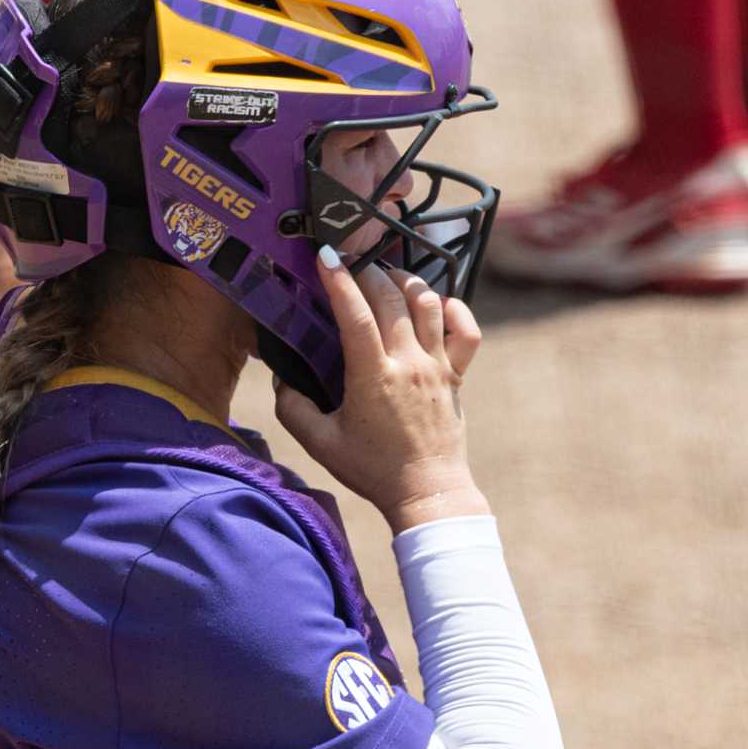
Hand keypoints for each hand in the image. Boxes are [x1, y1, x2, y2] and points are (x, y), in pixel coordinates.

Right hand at [273, 252, 491, 532]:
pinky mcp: (457, 375)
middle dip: (367, 270)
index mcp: (373, 377)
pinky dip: (453, 309)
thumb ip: (293, 409)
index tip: (324, 255)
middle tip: (350, 263)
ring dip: (405, 281)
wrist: (427, 493)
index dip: (338, 280)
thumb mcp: (321, 445)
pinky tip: (434, 306)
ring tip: (387, 277)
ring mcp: (437, 366)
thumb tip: (282, 380)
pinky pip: (466, 330)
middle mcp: (408, 363)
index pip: (354, 315)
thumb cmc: (373, 471)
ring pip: (428, 303)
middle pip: (390, 297)